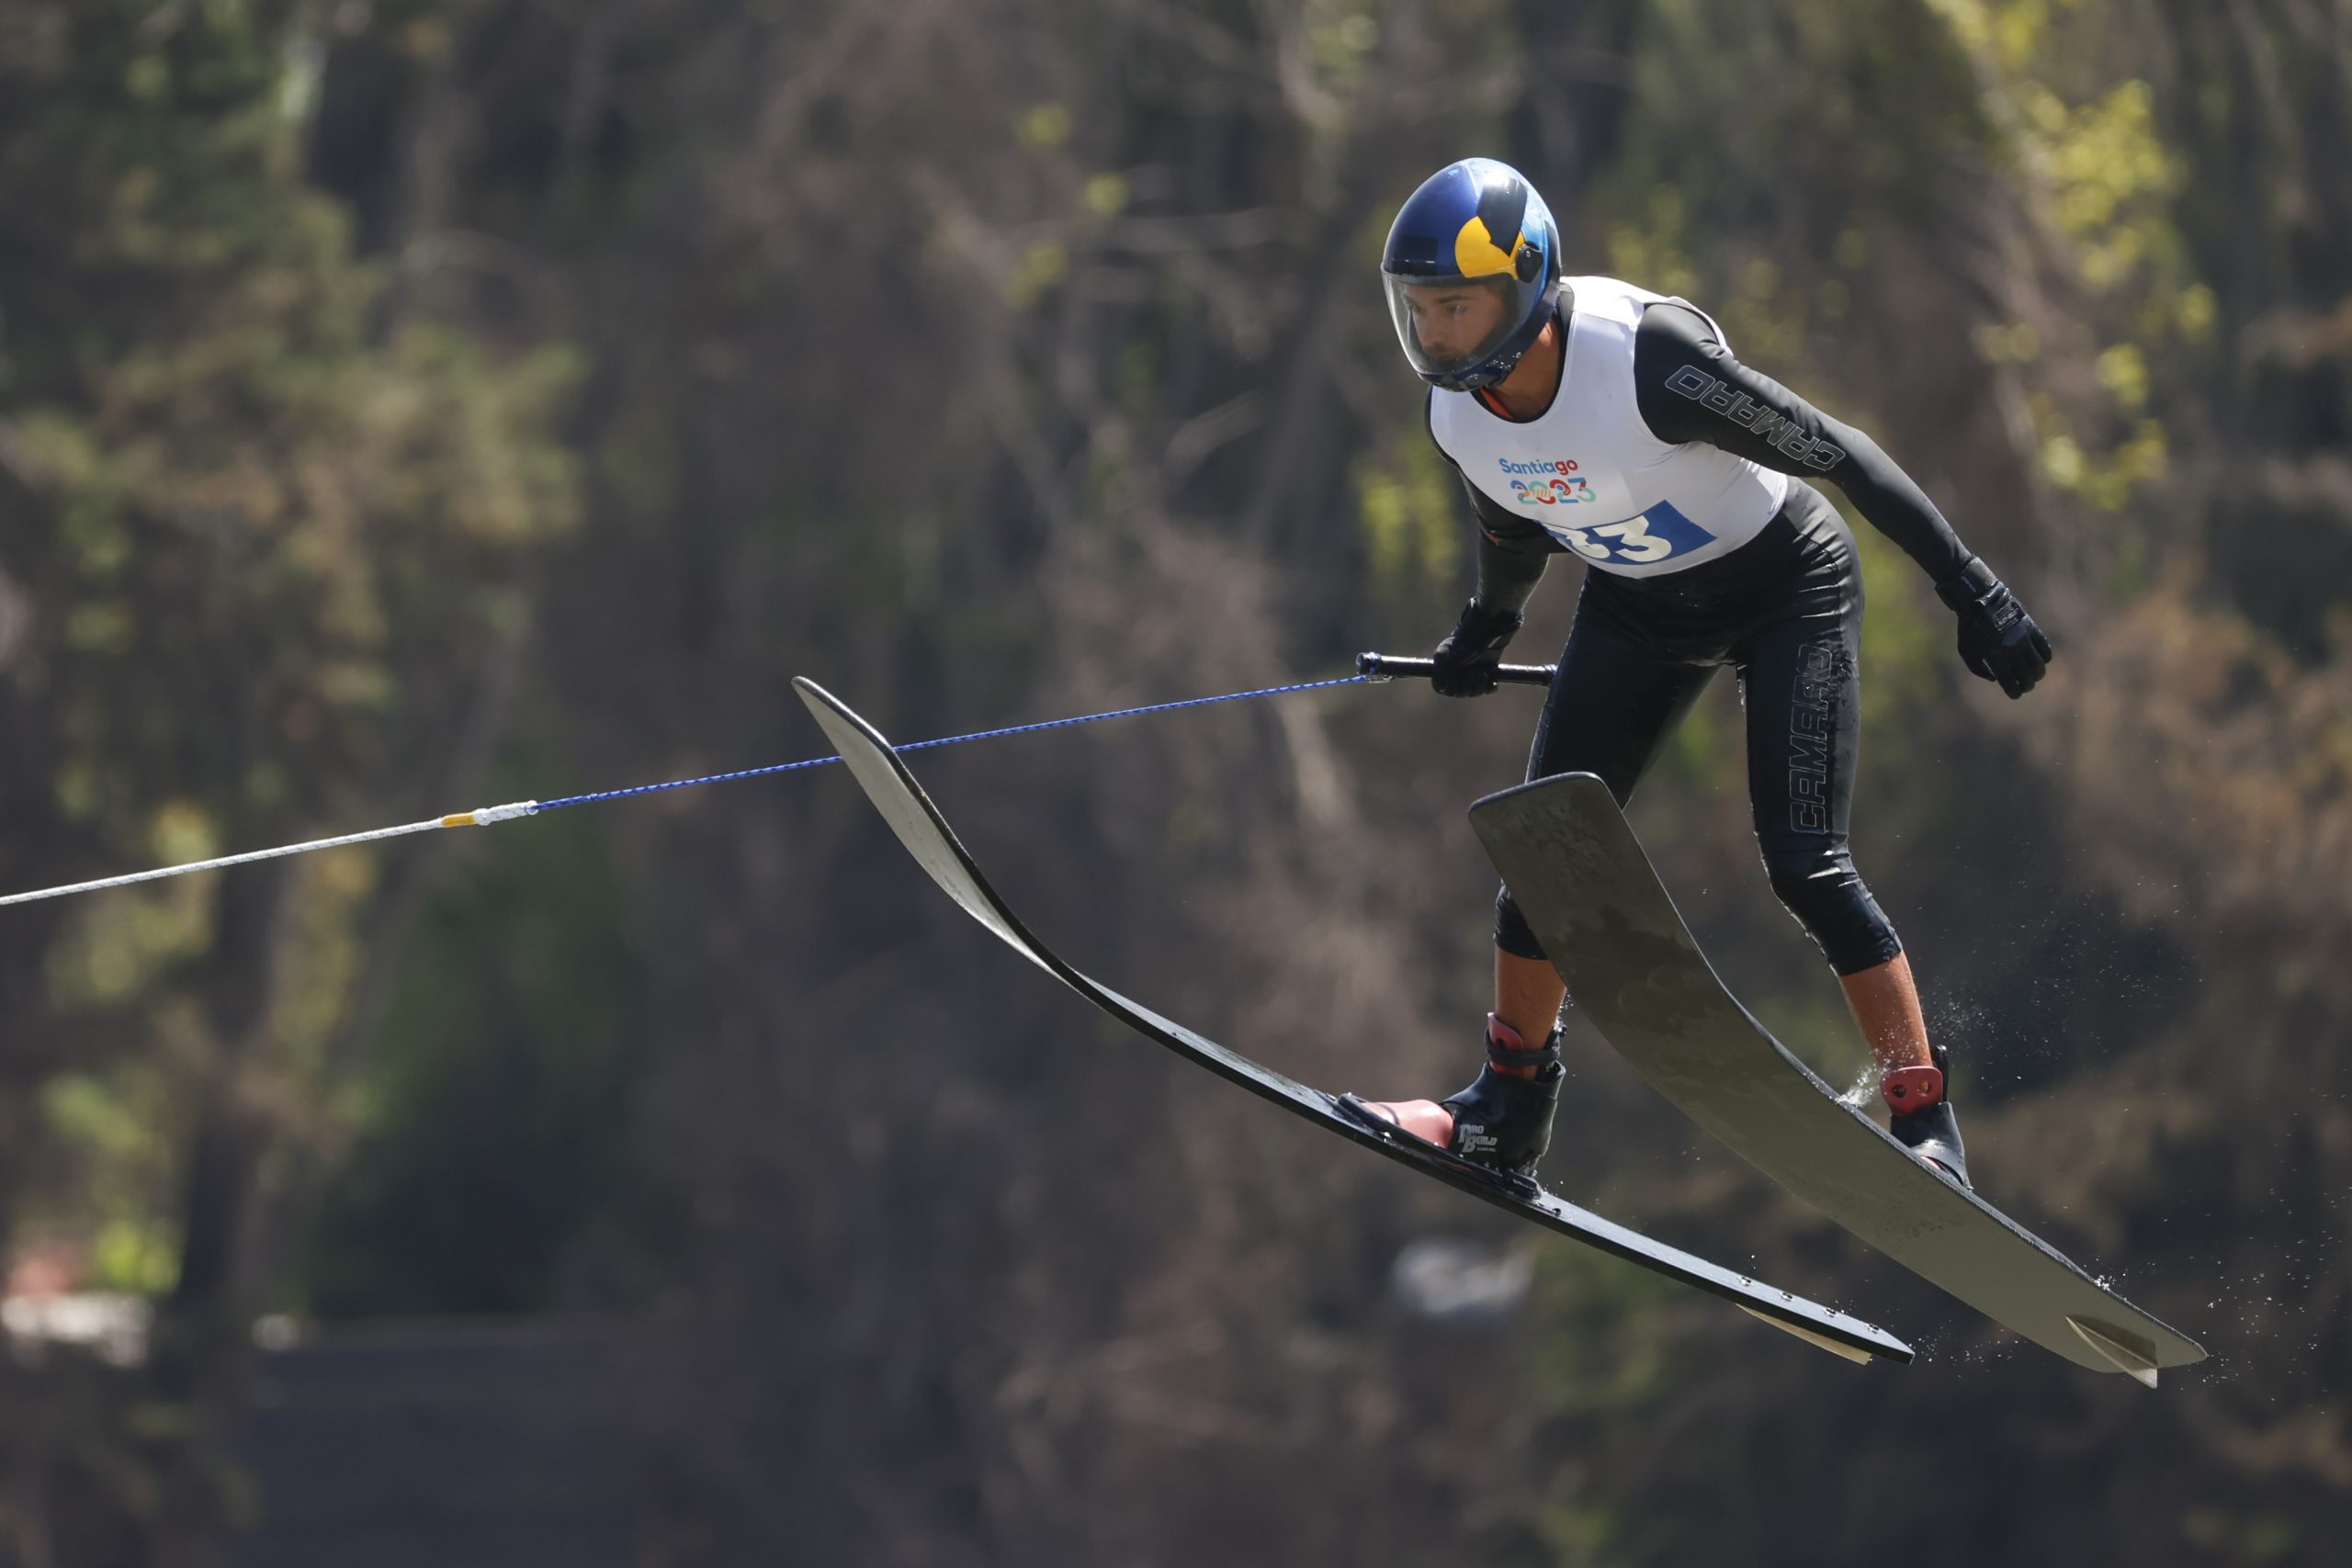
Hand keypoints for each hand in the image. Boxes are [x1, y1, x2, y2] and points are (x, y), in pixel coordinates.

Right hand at [1431, 599, 1523, 697]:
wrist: (1485, 629)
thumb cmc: (1462, 639)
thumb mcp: (1445, 652)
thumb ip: (1439, 669)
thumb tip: (1442, 688)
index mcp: (1444, 669)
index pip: (1441, 688)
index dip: (1448, 688)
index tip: (1455, 682)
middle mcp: (1457, 674)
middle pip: (1458, 693)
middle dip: (1465, 686)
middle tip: (1472, 672)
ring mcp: (1472, 675)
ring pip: (1473, 693)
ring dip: (1478, 686)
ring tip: (1482, 673)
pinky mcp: (1487, 674)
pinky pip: (1487, 689)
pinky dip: (1489, 687)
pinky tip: (1492, 682)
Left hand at [1936, 558, 2051, 698]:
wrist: (1980, 600)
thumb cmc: (1969, 628)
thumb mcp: (1966, 651)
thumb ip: (1978, 669)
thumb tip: (1995, 679)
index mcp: (1995, 657)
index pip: (2010, 683)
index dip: (2014, 692)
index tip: (2014, 694)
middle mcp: (2012, 650)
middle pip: (2027, 677)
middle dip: (2027, 685)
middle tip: (2025, 686)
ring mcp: (2023, 638)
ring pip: (2039, 665)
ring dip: (2038, 674)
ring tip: (2034, 676)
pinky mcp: (2031, 628)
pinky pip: (2044, 647)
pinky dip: (2045, 657)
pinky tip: (2041, 660)